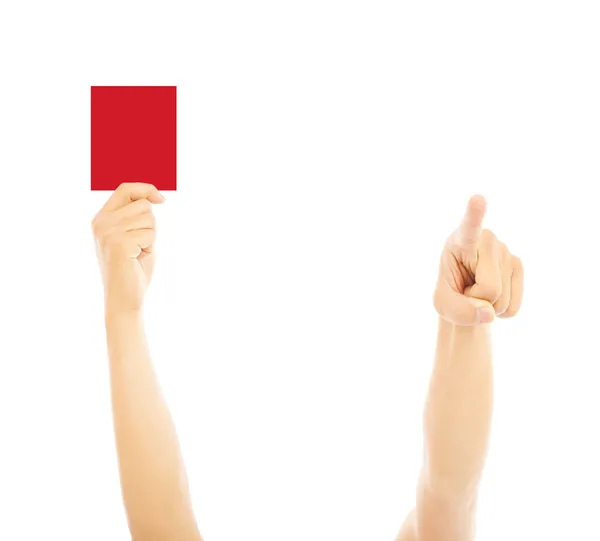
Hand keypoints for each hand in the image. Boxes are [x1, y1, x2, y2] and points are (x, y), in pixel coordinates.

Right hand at [92, 182, 164, 311]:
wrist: (124, 298)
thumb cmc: (133, 269)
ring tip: (137, 253)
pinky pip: (149, 233)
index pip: (125, 189)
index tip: (161, 200)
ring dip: (150, 237)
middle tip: (140, 246)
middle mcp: (101, 222)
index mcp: (102, 218)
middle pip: (143, 204)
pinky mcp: (118, 242)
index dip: (146, 189)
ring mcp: (107, 232)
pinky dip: (150, 247)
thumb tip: (153, 196)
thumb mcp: (134, 235)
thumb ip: (137, 215)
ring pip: (148, 218)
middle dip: (150, 225)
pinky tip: (137, 259)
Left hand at [433, 195, 523, 325]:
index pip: (469, 227)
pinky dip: (501, 311)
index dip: (475, 214)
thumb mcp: (442, 304)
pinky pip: (513, 307)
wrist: (466, 293)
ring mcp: (506, 251)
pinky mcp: (518, 265)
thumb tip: (489, 313)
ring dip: (489, 305)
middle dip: (476, 299)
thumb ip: (459, 311)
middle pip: (489, 288)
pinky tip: (493, 295)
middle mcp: (487, 240)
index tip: (477, 199)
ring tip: (478, 289)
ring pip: (501, 299)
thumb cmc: (450, 291)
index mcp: (460, 240)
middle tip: (467, 287)